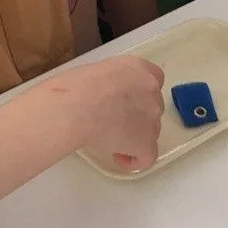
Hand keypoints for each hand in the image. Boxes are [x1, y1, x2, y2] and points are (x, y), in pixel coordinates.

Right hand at [61, 56, 164, 170]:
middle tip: (113, 123)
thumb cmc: (73, 88)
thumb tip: (104, 96)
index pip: (154, 80)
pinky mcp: (146, 141)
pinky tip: (118, 157)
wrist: (73, 108)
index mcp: (138, 68)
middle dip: (137, 117)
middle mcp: (151, 89)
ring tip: (109, 141)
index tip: (125, 104)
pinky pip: (148, 156)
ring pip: (151, 131)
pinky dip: (134, 159)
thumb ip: (112, 82)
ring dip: (134, 137)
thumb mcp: (97, 71)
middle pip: (152, 107)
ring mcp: (152, 116)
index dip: (140, 96)